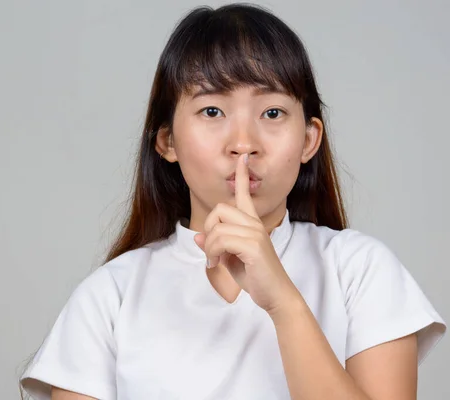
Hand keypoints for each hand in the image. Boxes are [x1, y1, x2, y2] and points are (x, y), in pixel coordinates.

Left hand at [193, 154, 299, 313]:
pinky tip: (215, 264)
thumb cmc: (255, 277)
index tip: (242, 157)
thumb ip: (216, 246)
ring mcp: (255, 232)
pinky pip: (220, 240)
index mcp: (252, 223)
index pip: (245, 194)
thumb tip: (197, 237)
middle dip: (208, 228)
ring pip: (217, 227)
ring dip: (208, 246)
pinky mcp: (253, 245)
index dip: (242, 175)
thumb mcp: (230, 260)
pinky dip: (212, 253)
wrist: (275, 296)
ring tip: (213, 261)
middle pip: (219, 209)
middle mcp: (255, 223)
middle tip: (210, 250)